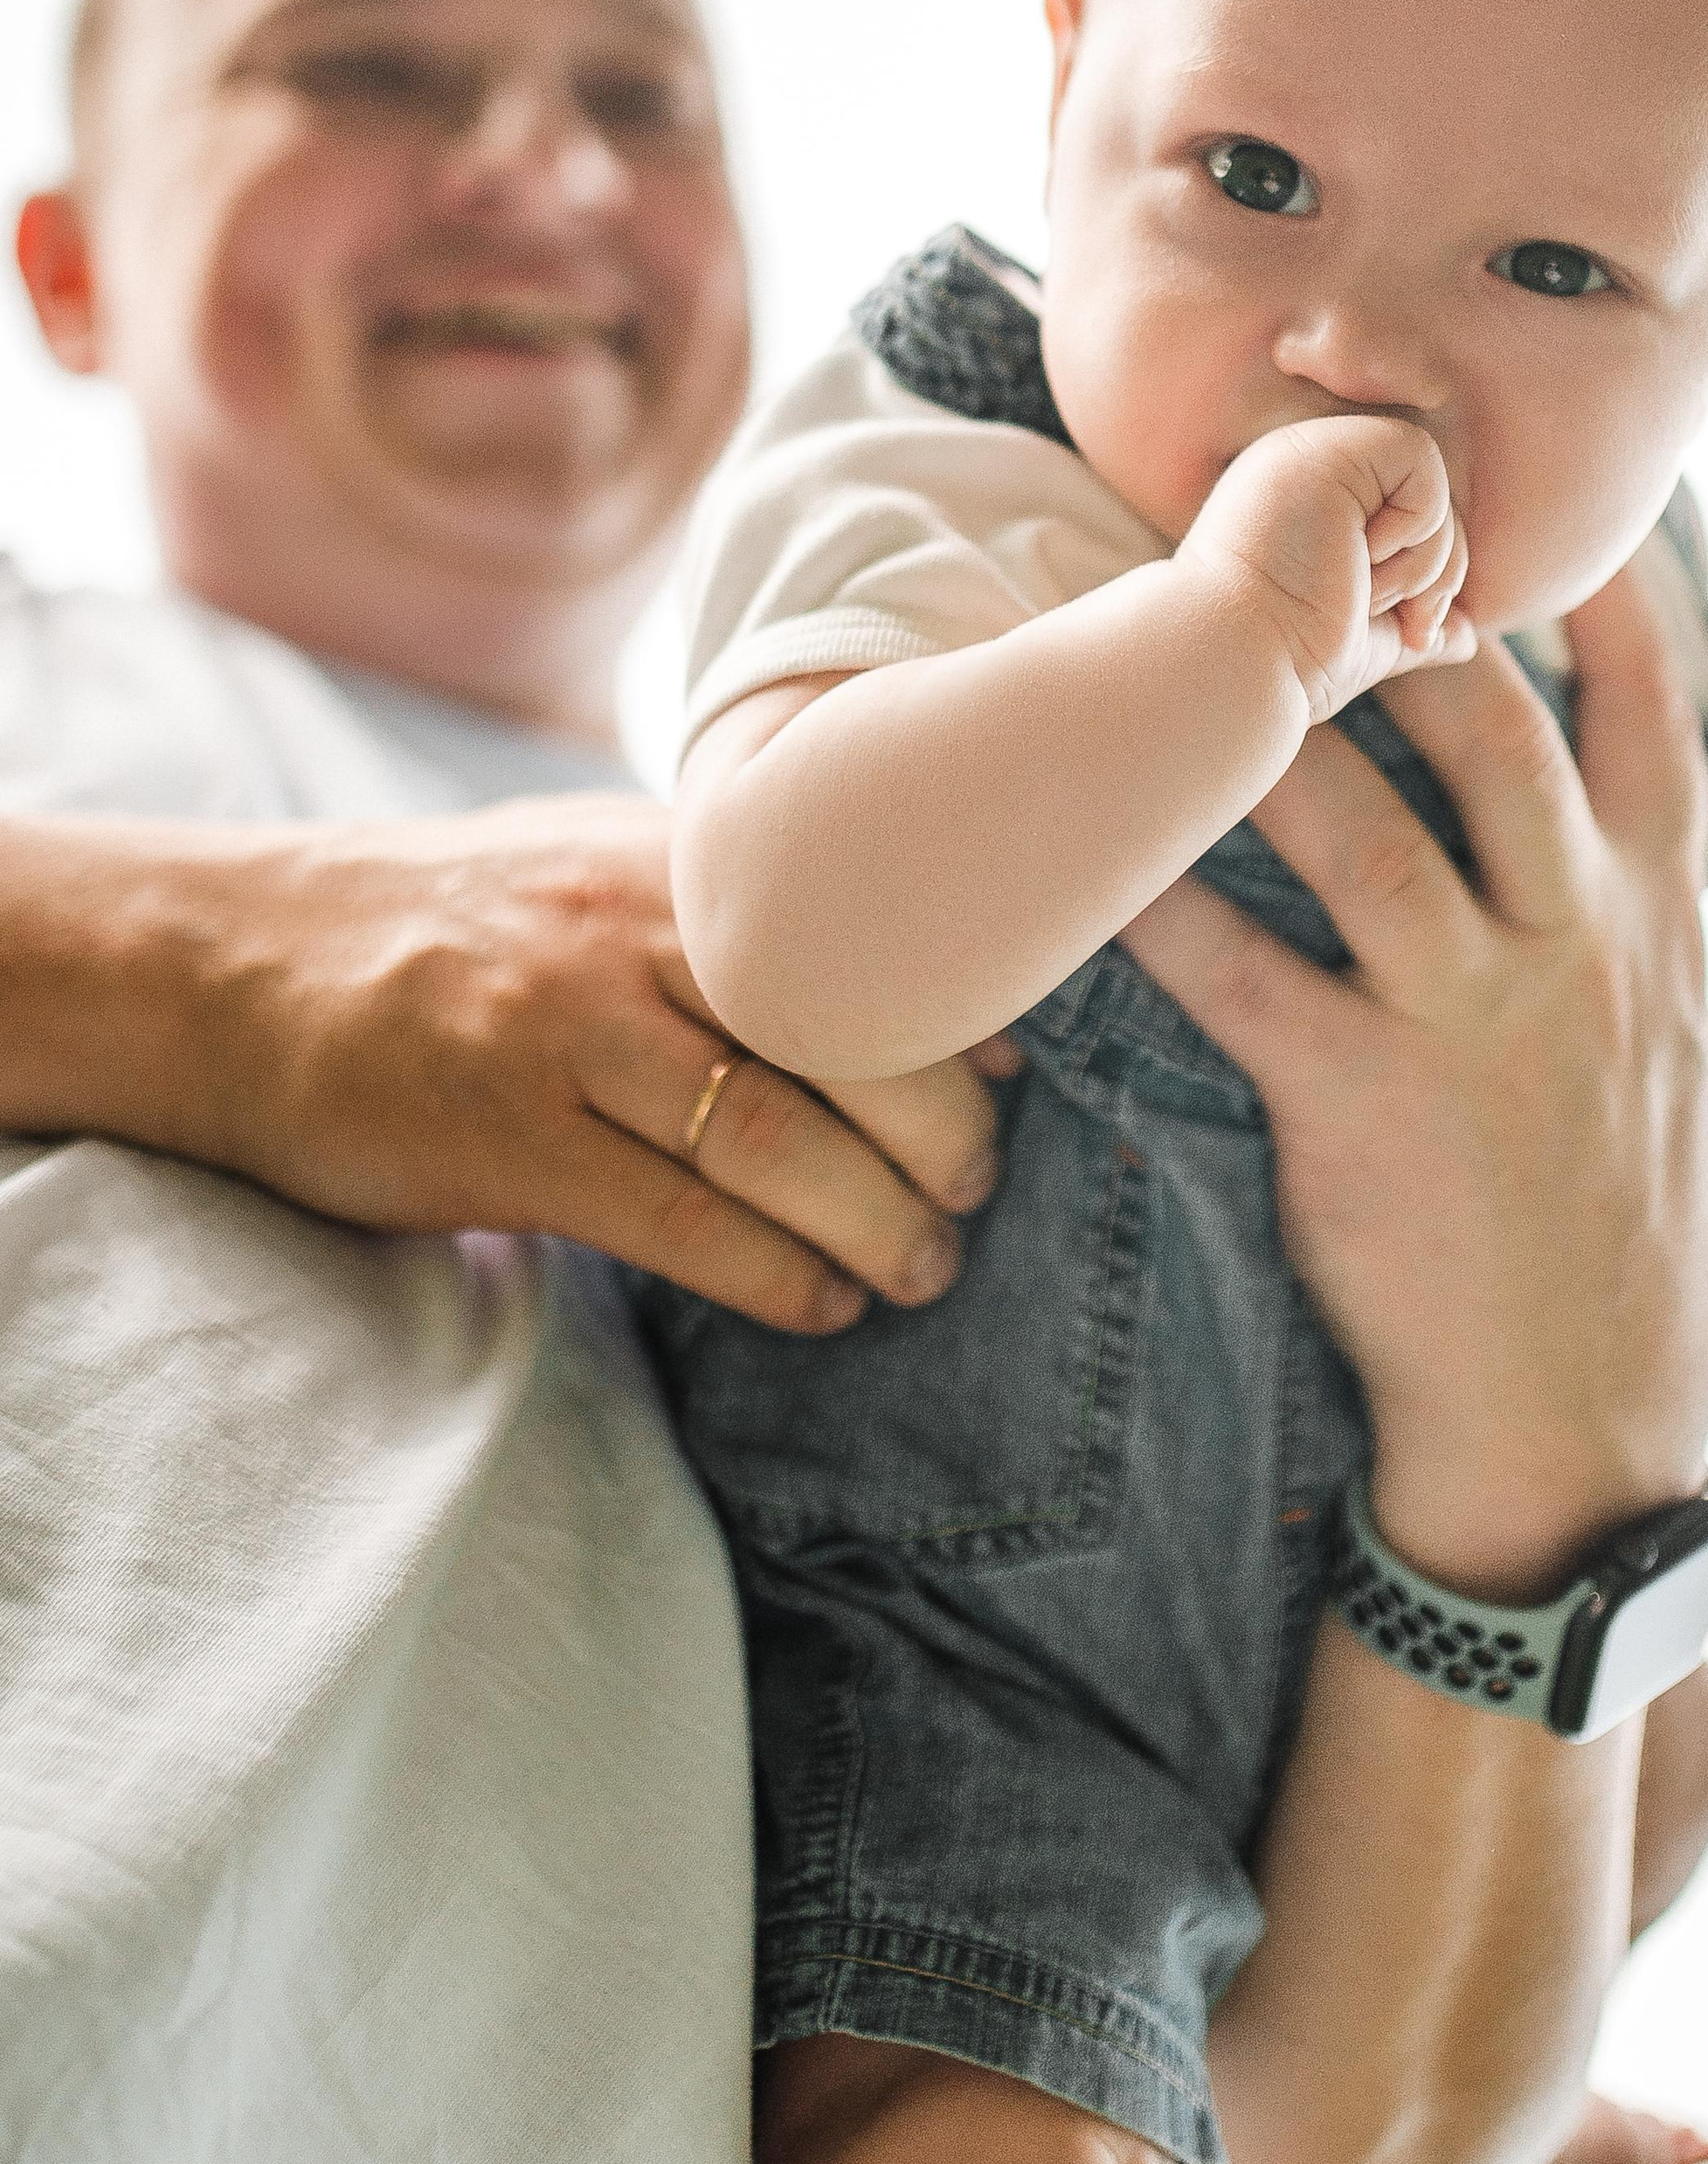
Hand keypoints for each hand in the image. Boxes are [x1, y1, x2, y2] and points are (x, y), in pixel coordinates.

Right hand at [185, 795, 999, 1327]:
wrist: (234, 966)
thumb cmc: (445, 926)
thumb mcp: (588, 862)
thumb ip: (720, 906)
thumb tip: (894, 967)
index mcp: (671, 860)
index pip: (867, 932)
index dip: (961, 1015)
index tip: (1018, 1077)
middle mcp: (632, 934)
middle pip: (849, 1036)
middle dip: (944, 1132)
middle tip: (979, 1189)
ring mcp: (568, 1037)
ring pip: (778, 1142)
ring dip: (878, 1224)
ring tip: (922, 1266)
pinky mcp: (510, 1144)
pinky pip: (684, 1226)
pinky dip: (776, 1277)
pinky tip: (820, 1303)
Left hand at [1126, 554, 1707, 1600]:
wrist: (1578, 1421)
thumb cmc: (1620, 1217)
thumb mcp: (1676, 1048)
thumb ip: (1635, 916)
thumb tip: (1609, 811)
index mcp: (1657, 922)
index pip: (1650, 720)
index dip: (1602, 596)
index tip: (1536, 498)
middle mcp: (1576, 946)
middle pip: (1495, 732)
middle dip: (1407, 621)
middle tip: (1317, 523)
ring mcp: (1472, 1023)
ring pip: (1364, 834)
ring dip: (1265, 734)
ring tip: (1179, 632)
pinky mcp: (1361, 1106)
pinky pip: (1239, 979)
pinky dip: (1158, 906)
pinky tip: (1085, 848)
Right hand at [1181, 414, 1473, 723]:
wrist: (1237, 662)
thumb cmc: (1287, 659)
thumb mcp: (1366, 639)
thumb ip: (1411, 624)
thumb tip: (1469, 637)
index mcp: (1310, 504)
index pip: (1414, 518)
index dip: (1432, 575)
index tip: (1412, 635)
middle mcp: (1308, 468)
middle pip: (1432, 499)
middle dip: (1440, 573)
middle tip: (1407, 624)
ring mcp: (1312, 452)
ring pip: (1432, 481)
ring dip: (1423, 560)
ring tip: (1364, 593)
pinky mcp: (1325, 449)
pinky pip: (1420, 457)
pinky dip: (1415, 523)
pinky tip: (1359, 560)